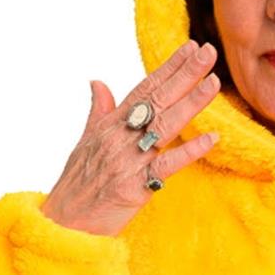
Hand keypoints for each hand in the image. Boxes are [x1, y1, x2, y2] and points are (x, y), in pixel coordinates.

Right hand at [40, 40, 221, 236]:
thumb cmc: (75, 186)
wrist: (61, 227)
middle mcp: (119, 138)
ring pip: (164, 126)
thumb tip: (98, 81)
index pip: (144, 89)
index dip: (168, 67)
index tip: (190, 47)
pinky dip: (189, 151)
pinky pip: (166, 166)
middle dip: (184, 74)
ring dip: (191, 103)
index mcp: (109, 125)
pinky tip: (211, 138)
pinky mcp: (134, 188)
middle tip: (208, 52)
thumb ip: (98, 111)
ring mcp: (127, 162)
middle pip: (157, 100)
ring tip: (213, 83)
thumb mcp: (84, 143)